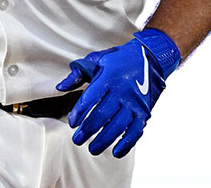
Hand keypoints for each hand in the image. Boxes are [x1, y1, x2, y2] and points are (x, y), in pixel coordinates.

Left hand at [55, 28, 181, 157]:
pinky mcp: (144, 111)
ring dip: (104, 140)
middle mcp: (123, 90)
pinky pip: (136, 131)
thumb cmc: (118, 60)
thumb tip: (60, 87)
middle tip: (77, 140)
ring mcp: (135, 103)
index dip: (79, 112)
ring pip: (118, 126)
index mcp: (109, 77)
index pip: (91, 98)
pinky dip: (126, 144)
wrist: (150, 58)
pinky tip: (116, 152)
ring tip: (92, 149)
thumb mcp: (97, 59)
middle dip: (88, 130)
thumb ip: (77, 73)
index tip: (72, 123)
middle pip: (103, 115)